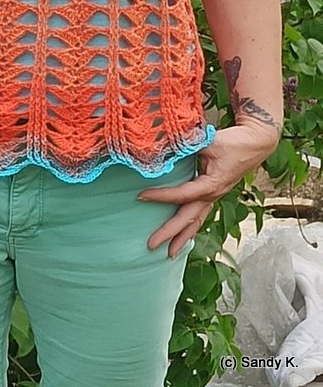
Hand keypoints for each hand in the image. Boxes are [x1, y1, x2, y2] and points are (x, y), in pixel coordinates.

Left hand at [137, 118, 279, 257]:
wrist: (256, 143)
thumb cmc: (235, 143)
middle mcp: (212, 195)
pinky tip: (183, 235)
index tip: (142, 195)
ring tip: (169, 254)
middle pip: (188, 219)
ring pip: (196, 222)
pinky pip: (200, 214)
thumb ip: (188, 145)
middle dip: (170, 234)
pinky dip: (190, 226)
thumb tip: (165, 146)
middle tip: (151, 245)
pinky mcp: (214, 193)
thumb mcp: (210, 142)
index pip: (182, 195)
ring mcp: (214, 196)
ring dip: (182, 238)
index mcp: (211, 185)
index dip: (161, 196)